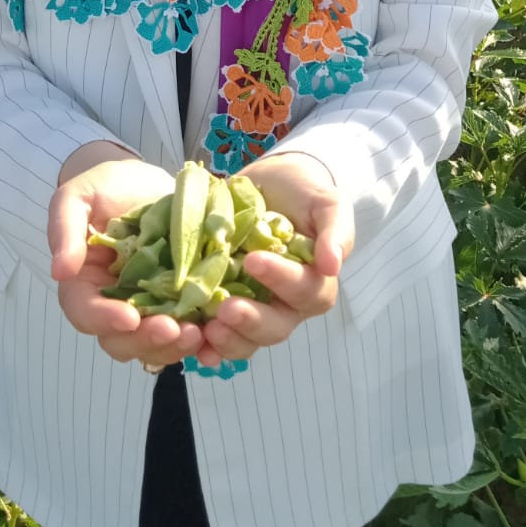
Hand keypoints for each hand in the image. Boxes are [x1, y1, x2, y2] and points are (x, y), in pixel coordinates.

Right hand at [48, 147, 203, 368]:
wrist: (144, 183)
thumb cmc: (105, 187)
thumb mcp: (77, 197)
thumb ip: (65, 229)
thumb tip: (60, 271)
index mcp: (83, 285)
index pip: (85, 312)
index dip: (104, 320)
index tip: (129, 317)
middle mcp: (112, 304)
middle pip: (120, 340)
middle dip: (146, 340)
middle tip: (173, 330)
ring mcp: (146, 306)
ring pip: (153, 343)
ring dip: (174, 345)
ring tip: (199, 334)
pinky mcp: (177, 302)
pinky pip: (183, 329)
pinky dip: (197, 336)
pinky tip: (214, 329)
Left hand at [192, 151, 352, 369]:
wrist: (272, 183)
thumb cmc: (304, 195)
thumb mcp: (326, 204)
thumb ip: (334, 232)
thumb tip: (332, 265)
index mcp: (313, 284)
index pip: (304, 291)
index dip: (281, 280)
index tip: (253, 259)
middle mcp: (284, 304)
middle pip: (274, 327)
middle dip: (251, 321)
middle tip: (225, 309)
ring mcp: (253, 307)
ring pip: (246, 339)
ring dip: (227, 340)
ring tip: (205, 331)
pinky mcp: (223, 303)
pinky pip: (217, 333)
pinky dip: (204, 344)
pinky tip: (191, 342)